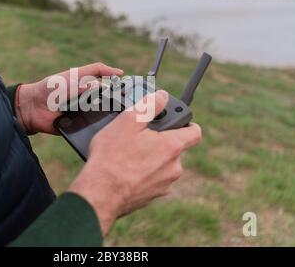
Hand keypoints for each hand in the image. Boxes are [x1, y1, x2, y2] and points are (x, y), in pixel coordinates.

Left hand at [15, 63, 122, 133]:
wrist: (31, 110)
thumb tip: (96, 87)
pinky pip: (90, 123)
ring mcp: (82, 107)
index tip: (121, 74)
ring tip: (115, 110)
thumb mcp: (61, 84)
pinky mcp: (79, 121)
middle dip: (112, 93)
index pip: (98, 71)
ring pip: (99, 107)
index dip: (110, 71)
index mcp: (80, 79)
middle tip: (123, 96)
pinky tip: (102, 124)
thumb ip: (78, 84)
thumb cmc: (45, 90)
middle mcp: (83, 92)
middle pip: (103, 90)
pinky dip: (96, 123)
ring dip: (105, 109)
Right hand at [68, 90, 201, 235]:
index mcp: (172, 146)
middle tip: (138, 137)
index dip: (188, 123)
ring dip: (150, 159)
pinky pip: (151, 180)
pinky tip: (124, 171)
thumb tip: (162, 96)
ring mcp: (163, 185)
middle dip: (159, 141)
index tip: (177, 121)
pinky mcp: (151, 197)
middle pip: (174, 148)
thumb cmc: (112, 157)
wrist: (99, 194)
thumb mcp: (128, 121)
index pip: (195, 132)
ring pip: (162, 165)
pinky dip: (142, 174)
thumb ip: (149, 105)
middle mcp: (173, 168)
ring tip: (127, 155)